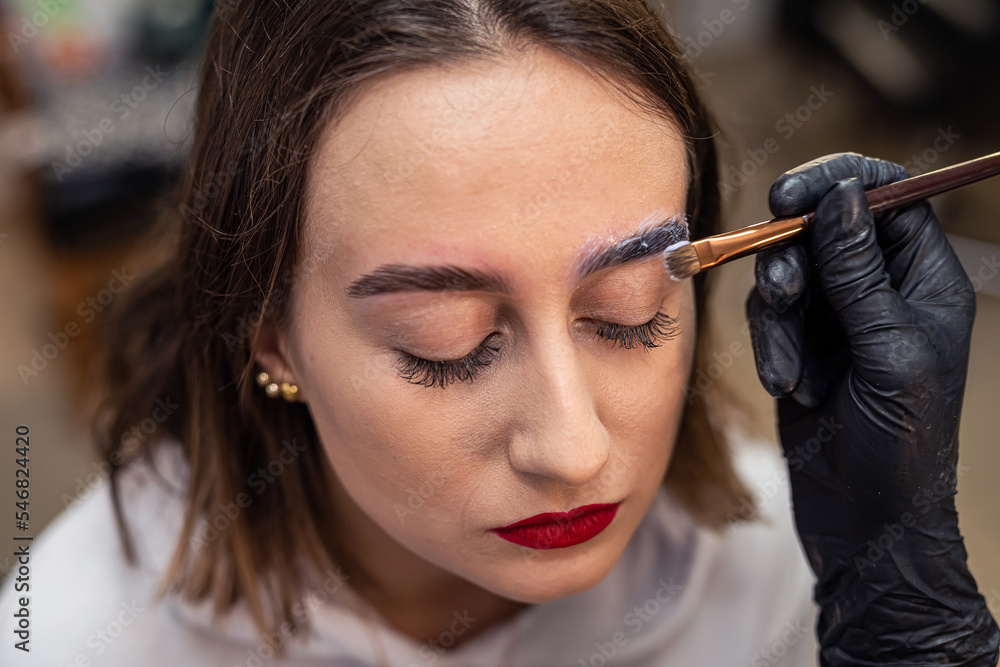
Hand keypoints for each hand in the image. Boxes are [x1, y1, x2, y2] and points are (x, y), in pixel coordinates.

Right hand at [745, 152, 999, 664]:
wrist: (865, 521)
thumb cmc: (901, 443)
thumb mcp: (888, 351)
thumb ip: (859, 272)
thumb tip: (841, 197)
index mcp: (925, 281)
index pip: (887, 199)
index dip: (840, 183)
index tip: (790, 194)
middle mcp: (880, 290)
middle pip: (824, 229)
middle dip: (794, 258)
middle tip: (784, 289)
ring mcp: (836, 317)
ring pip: (787, 273)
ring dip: (778, 317)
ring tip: (789, 366)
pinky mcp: (799, 345)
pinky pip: (769, 318)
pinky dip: (771, 348)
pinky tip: (786, 387)